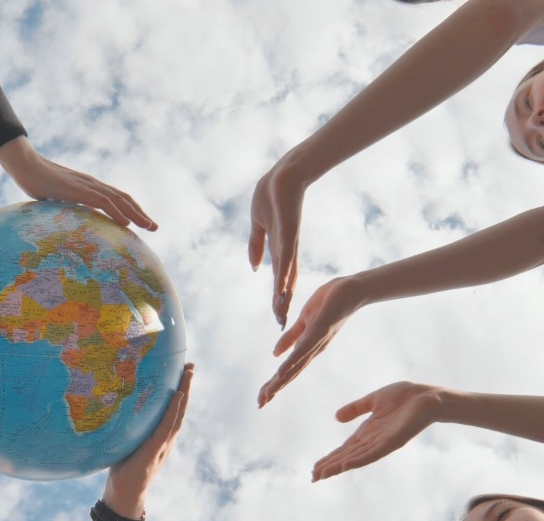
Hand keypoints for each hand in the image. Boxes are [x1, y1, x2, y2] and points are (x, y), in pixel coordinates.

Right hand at [0, 137, 155, 230]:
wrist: (25, 165)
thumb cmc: (36, 182)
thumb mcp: (56, 199)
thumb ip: (66, 208)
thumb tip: (69, 224)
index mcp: (89, 187)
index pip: (117, 198)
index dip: (131, 210)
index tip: (142, 223)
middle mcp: (93, 184)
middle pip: (124, 198)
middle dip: (141, 213)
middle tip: (155, 227)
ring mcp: (86, 185)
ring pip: (119, 200)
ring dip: (136, 214)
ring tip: (149, 226)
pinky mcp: (78, 189)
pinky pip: (102, 202)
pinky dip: (117, 212)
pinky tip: (126, 223)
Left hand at [104, 364, 193, 507]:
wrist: (123, 495)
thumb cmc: (122, 470)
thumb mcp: (126, 442)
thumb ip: (127, 427)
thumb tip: (112, 404)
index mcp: (160, 437)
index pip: (172, 410)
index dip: (179, 391)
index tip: (183, 371)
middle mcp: (166, 439)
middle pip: (180, 408)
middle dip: (186, 386)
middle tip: (191, 366)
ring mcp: (162, 445)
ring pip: (177, 414)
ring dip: (184, 393)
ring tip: (188, 375)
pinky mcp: (154, 450)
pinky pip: (166, 427)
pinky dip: (173, 411)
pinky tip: (177, 397)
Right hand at [248, 155, 310, 326]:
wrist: (286, 172)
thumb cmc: (273, 193)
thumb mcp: (258, 223)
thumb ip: (256, 245)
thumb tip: (255, 267)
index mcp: (278, 247)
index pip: (278, 278)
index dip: (277, 296)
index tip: (276, 315)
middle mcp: (286, 249)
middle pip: (285, 282)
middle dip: (282, 303)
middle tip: (281, 325)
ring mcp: (289, 242)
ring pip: (287, 274)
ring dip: (283, 295)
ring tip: (281, 314)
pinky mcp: (289, 232)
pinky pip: (286, 257)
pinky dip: (284, 274)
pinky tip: (283, 288)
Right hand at [258, 276, 361, 406]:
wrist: (352, 289)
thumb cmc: (330, 303)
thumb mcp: (304, 321)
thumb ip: (290, 338)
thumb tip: (274, 354)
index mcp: (308, 348)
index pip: (288, 370)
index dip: (274, 384)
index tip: (261, 397)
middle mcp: (313, 350)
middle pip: (290, 374)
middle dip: (274, 389)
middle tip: (259, 404)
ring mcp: (317, 342)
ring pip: (295, 366)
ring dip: (281, 381)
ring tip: (268, 393)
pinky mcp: (320, 330)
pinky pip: (304, 348)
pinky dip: (291, 361)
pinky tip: (281, 371)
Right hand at [313, 382, 443, 480]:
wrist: (428, 396)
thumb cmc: (405, 397)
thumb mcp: (373, 400)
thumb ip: (356, 409)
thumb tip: (336, 417)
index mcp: (367, 432)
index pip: (345, 449)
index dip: (330, 458)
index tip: (315, 468)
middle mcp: (373, 441)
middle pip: (347, 457)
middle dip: (330, 466)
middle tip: (313, 477)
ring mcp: (382, 443)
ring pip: (355, 458)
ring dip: (338, 467)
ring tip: (322, 475)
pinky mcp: (392, 442)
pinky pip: (372, 454)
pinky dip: (357, 461)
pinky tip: (345, 466)